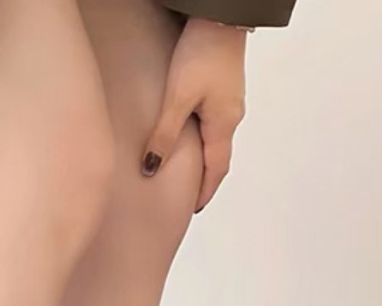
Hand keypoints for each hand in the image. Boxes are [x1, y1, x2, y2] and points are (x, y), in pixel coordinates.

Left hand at [142, 19, 247, 211]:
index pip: (216, 170)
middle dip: (204, 178)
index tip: (193, 209)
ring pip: (214, 137)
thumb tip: (151, 169)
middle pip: (217, 156)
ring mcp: (228, 99)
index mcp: (223, 123)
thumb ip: (164, 136)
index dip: (205, 192)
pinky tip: (185, 135)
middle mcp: (230, 114)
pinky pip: (211, 120)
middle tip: (187, 196)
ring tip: (182, 170)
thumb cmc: (202, 52)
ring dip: (201, 156)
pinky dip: (199, 136)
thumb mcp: (177, 99)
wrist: (220, 14)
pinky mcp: (221, 85)